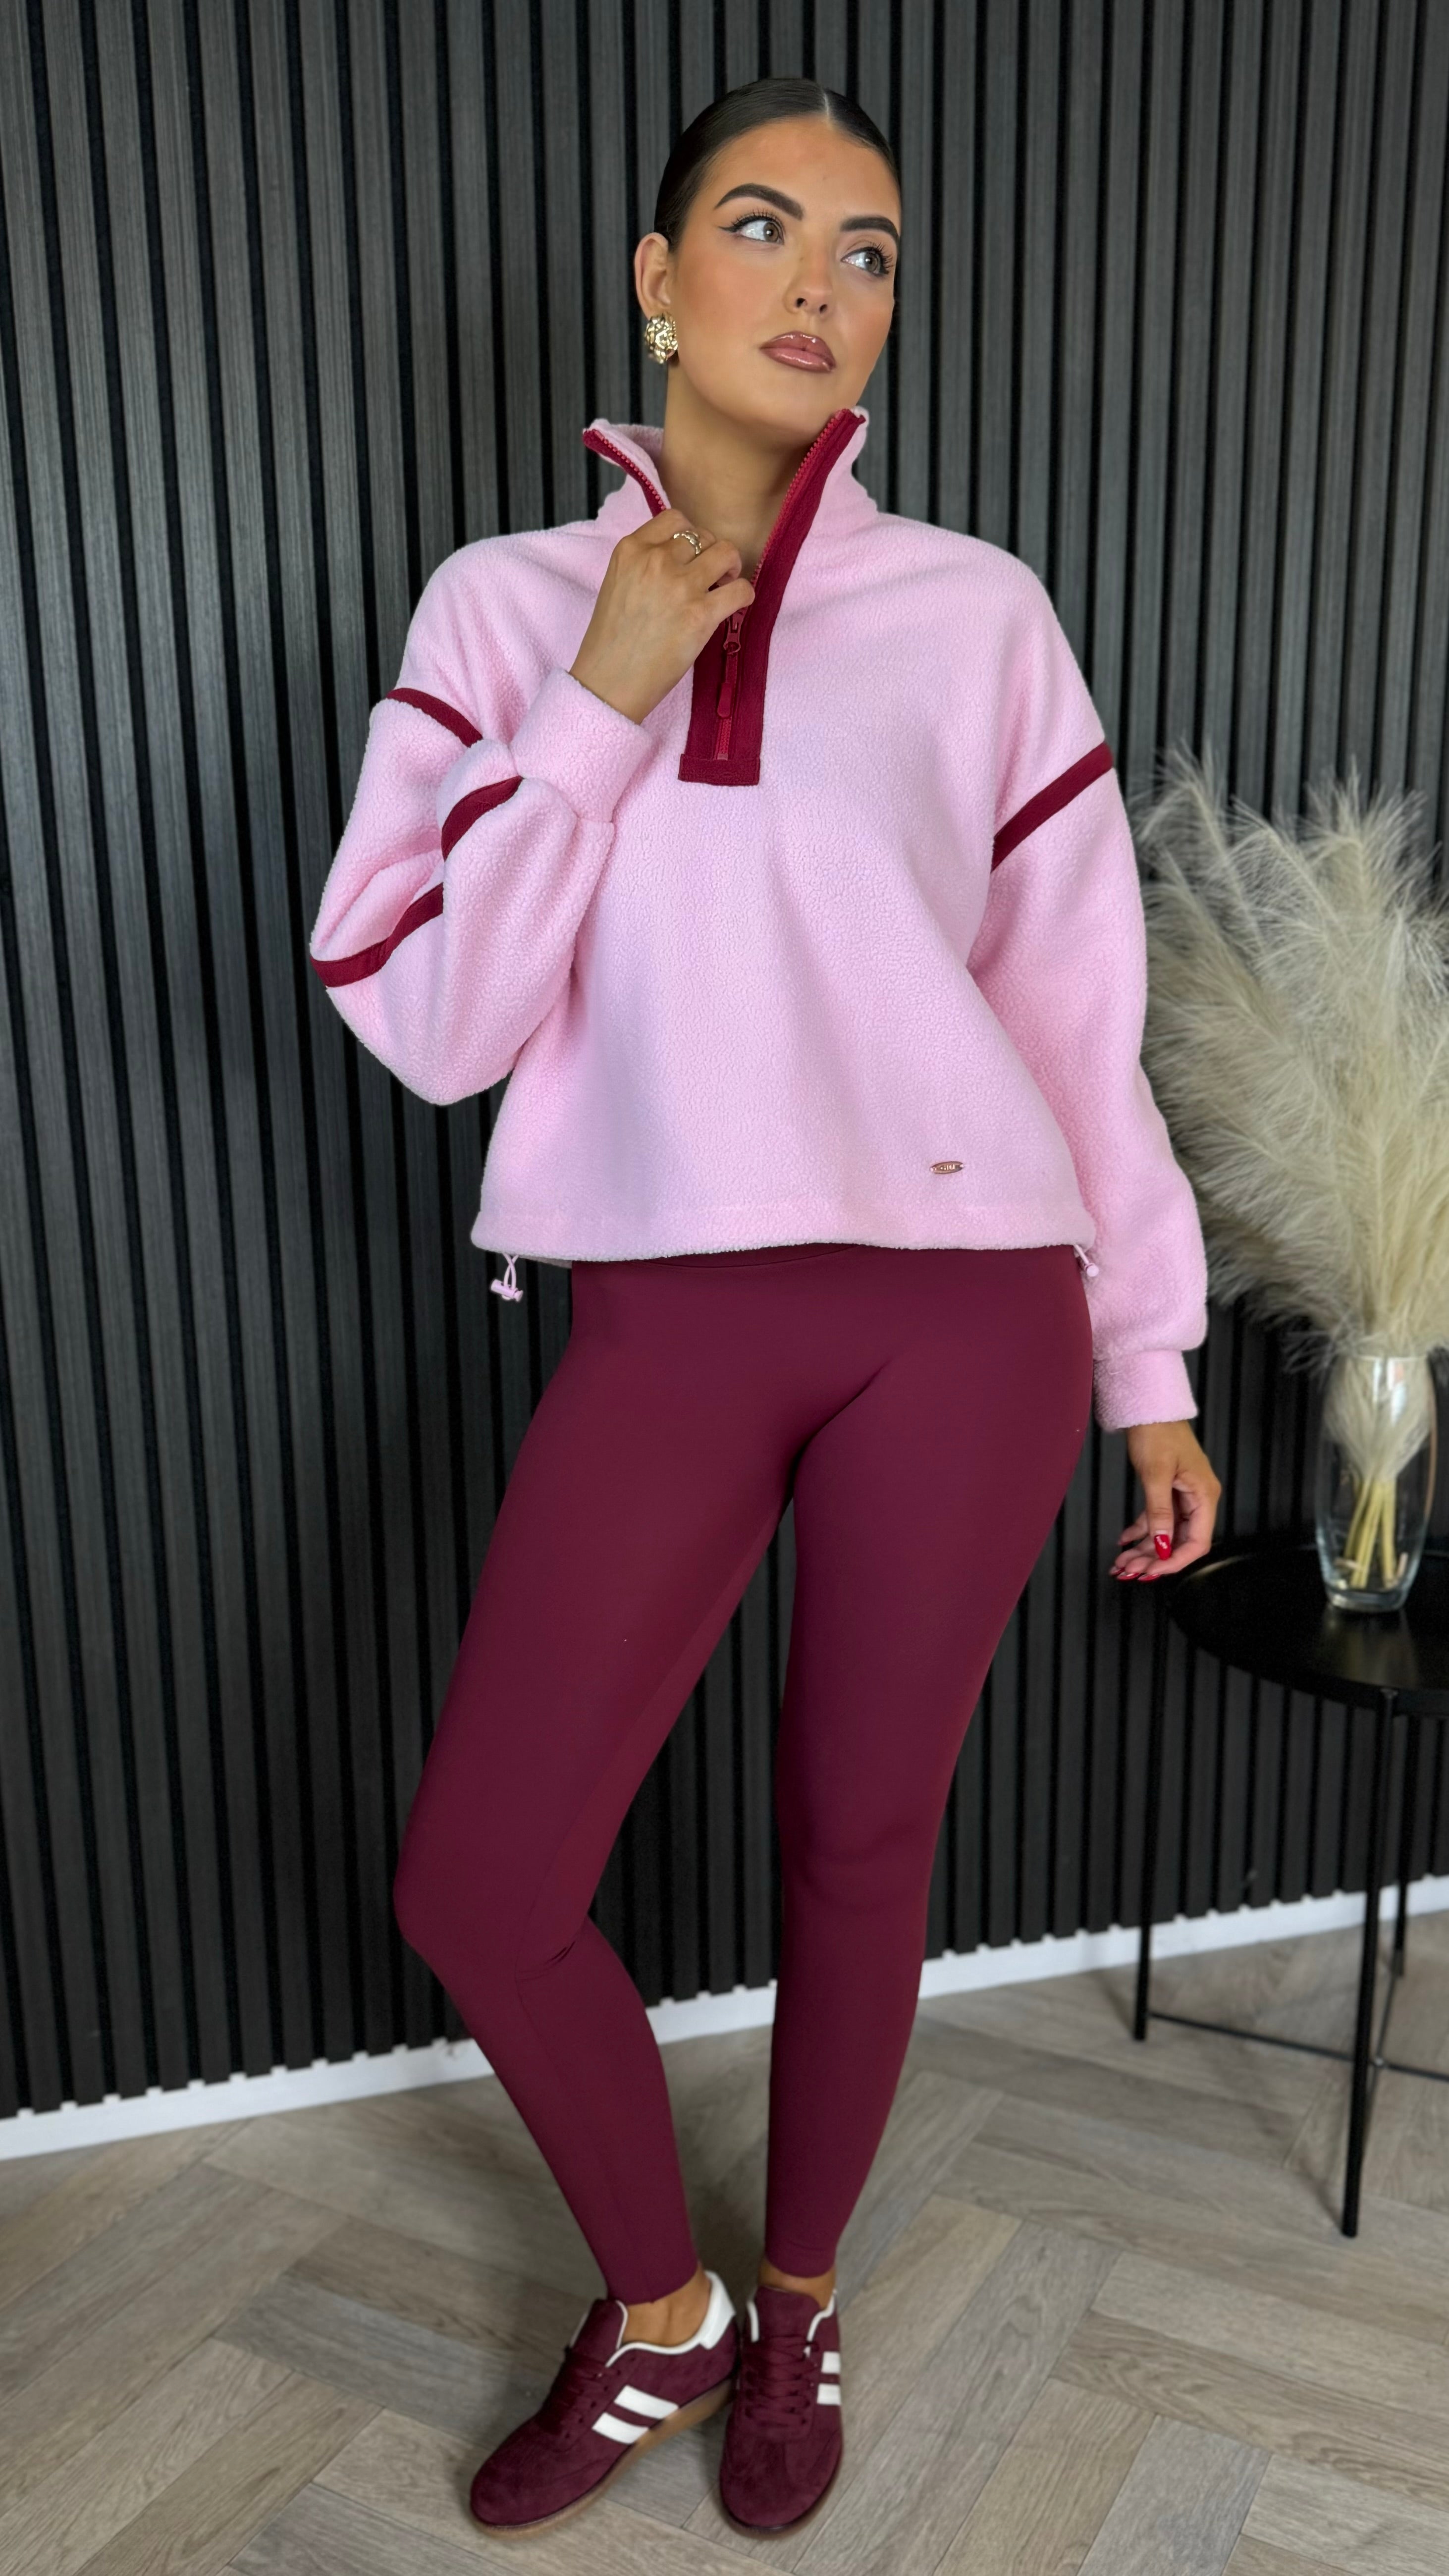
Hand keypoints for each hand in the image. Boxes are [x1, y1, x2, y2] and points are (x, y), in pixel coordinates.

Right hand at [569, 510, 755, 725]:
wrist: (607, 682)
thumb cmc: (610, 641)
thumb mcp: (617, 584)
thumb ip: (644, 563)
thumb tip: (681, 557)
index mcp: (631, 549)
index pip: (674, 518)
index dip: (690, 535)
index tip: (690, 555)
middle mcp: (656, 561)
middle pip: (702, 536)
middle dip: (710, 553)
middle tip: (709, 576)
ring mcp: (680, 586)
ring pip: (726, 553)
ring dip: (731, 567)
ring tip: (723, 585)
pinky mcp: (701, 615)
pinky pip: (741, 589)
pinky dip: (744, 595)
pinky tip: (735, 606)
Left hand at [1111, 1420, 1220, 1580]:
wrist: (1149, 1407)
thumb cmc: (1158, 1432)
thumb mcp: (1156, 1474)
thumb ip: (1159, 1512)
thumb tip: (1161, 1544)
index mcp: (1204, 1495)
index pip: (1197, 1542)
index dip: (1175, 1560)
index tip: (1153, 1571)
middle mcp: (1197, 1498)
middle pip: (1180, 1540)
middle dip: (1154, 1558)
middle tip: (1129, 1570)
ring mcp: (1182, 1494)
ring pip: (1166, 1532)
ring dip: (1145, 1548)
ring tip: (1122, 1561)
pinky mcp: (1168, 1489)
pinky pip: (1157, 1518)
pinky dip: (1141, 1530)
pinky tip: (1125, 1539)